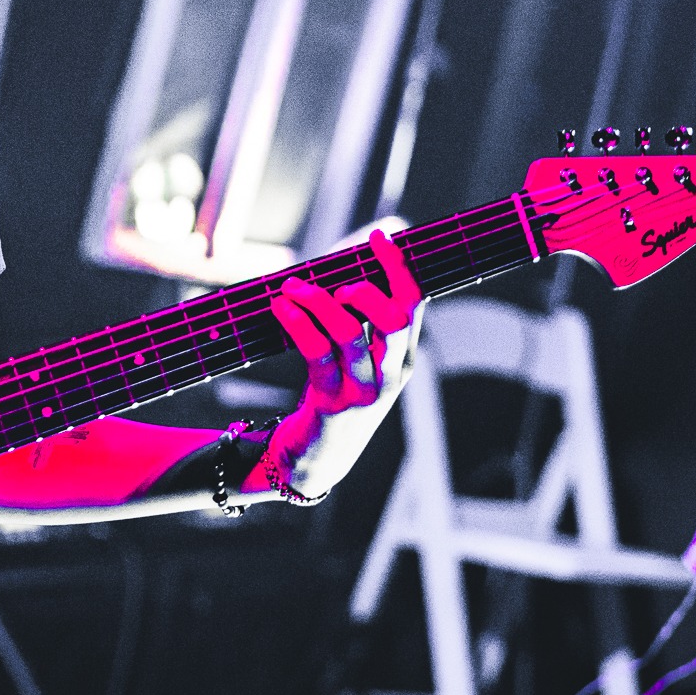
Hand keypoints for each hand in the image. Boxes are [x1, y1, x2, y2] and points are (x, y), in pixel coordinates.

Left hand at [263, 229, 422, 494]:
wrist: (316, 460)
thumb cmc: (335, 398)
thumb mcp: (358, 364)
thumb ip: (359, 325)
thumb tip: (340, 272)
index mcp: (402, 359)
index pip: (414, 305)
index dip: (400, 268)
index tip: (381, 235)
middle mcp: (391, 374)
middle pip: (396, 319)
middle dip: (365, 287)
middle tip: (334, 278)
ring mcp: (365, 392)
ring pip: (349, 333)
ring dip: (318, 301)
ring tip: (292, 288)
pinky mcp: (333, 403)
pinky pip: (317, 353)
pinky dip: (298, 323)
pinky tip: (281, 307)